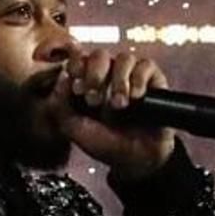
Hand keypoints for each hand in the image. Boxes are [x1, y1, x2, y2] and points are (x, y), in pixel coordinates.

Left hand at [59, 49, 174, 178]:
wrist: (137, 160)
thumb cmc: (107, 144)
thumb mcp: (75, 130)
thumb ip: (61, 105)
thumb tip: (62, 77)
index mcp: (88, 82)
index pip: (79, 58)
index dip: (76, 66)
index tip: (77, 87)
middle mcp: (109, 75)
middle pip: (100, 55)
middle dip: (94, 75)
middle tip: (95, 99)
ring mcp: (131, 76)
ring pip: (124, 58)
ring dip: (118, 81)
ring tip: (119, 105)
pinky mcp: (153, 80)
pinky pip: (146, 65)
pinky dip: (138, 80)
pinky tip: (136, 97)